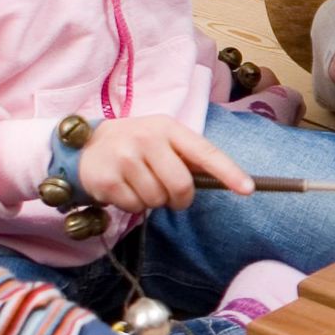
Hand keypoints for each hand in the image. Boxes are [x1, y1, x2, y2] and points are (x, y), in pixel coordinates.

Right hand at [81, 116, 248, 212]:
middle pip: (181, 185)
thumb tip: (225, 180)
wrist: (87, 146)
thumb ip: (189, 157)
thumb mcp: (162, 139)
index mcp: (168, 128)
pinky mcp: (106, 178)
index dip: (228, 172)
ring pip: (157, 200)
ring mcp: (124, 157)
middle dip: (180, 199)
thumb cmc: (136, 146)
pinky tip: (124, 189)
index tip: (247, 189)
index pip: (205, 151)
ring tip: (140, 184)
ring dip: (153, 201)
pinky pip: (134, 207)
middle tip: (170, 195)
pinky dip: (133, 205)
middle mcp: (147, 138)